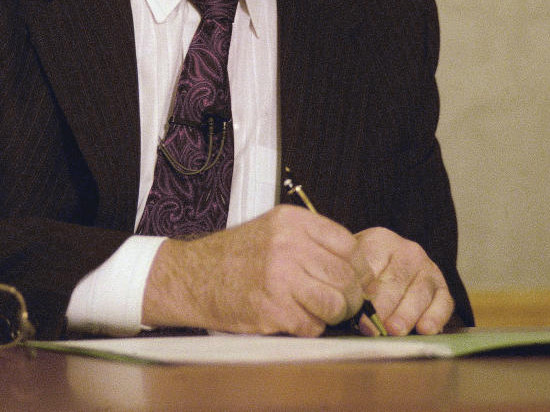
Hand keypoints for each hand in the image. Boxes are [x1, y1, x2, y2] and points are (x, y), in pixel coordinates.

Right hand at [141, 205, 366, 335]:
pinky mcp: (273, 310)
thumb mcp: (273, 230)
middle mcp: (288, 245)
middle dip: (350, 296)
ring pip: (335, 303)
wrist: (193, 276)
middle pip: (346, 276)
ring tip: (319, 312)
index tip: (355, 279)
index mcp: (291, 221)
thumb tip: (353, 267)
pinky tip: (293, 318)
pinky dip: (308, 328)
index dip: (357, 267)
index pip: (347, 244)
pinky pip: (312, 325)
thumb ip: (310, 241)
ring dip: (333, 314)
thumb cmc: (234, 256)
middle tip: (342, 303)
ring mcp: (281, 278)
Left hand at [354, 227, 453, 335]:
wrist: (387, 267)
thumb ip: (350, 285)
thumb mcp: (353, 269)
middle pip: (396, 280)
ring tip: (394, 331)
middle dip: (384, 306)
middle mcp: (407, 250)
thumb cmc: (362, 273)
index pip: (372, 266)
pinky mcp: (442, 287)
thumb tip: (346, 309)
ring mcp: (427, 267)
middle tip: (375, 326)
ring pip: (419, 291)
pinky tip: (425, 330)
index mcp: (380, 241)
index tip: (357, 313)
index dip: (364, 292)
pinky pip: (443, 302)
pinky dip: (436, 317)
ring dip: (406, 313)